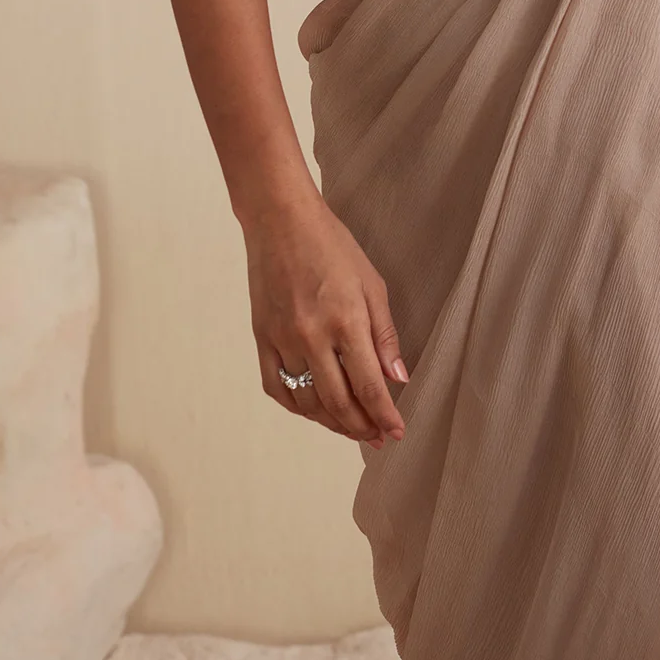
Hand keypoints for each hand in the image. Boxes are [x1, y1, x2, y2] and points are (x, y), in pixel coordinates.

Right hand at [241, 190, 408, 448]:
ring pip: (307, 402)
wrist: (281, 222)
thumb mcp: (371, 283)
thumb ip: (384, 335)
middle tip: (378, 438)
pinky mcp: (262, 339)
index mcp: (345, 320)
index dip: (384, 415)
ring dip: (332, 423)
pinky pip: (277, 388)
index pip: (368, 385)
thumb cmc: (332, 246)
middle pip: (338, 402)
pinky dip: (298, 407)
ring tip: (353, 429)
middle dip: (362, 427)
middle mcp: (311, 337)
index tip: (397, 432)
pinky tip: (315, 411)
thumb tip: (397, 378)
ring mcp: (282, 340)